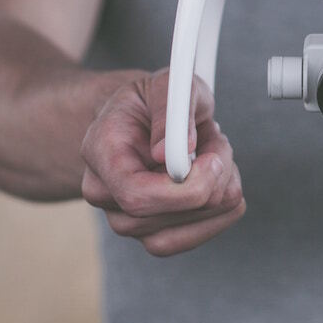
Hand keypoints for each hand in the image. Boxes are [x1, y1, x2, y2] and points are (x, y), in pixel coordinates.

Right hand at [80, 69, 244, 256]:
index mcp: (100, 152)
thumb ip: (169, 108)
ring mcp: (126, 219)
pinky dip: (221, 210)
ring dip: (218, 193)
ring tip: (215, 154)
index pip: (136, 195)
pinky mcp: (153, 233)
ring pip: (184, 232)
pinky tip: (220, 180)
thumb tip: (168, 152)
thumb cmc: (154, 100)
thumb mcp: (167, 84)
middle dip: (210, 182)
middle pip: (161, 219)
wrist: (146, 118)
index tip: (214, 161)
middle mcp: (105, 193)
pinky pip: (196, 237)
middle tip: (219, 143)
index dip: (183, 189)